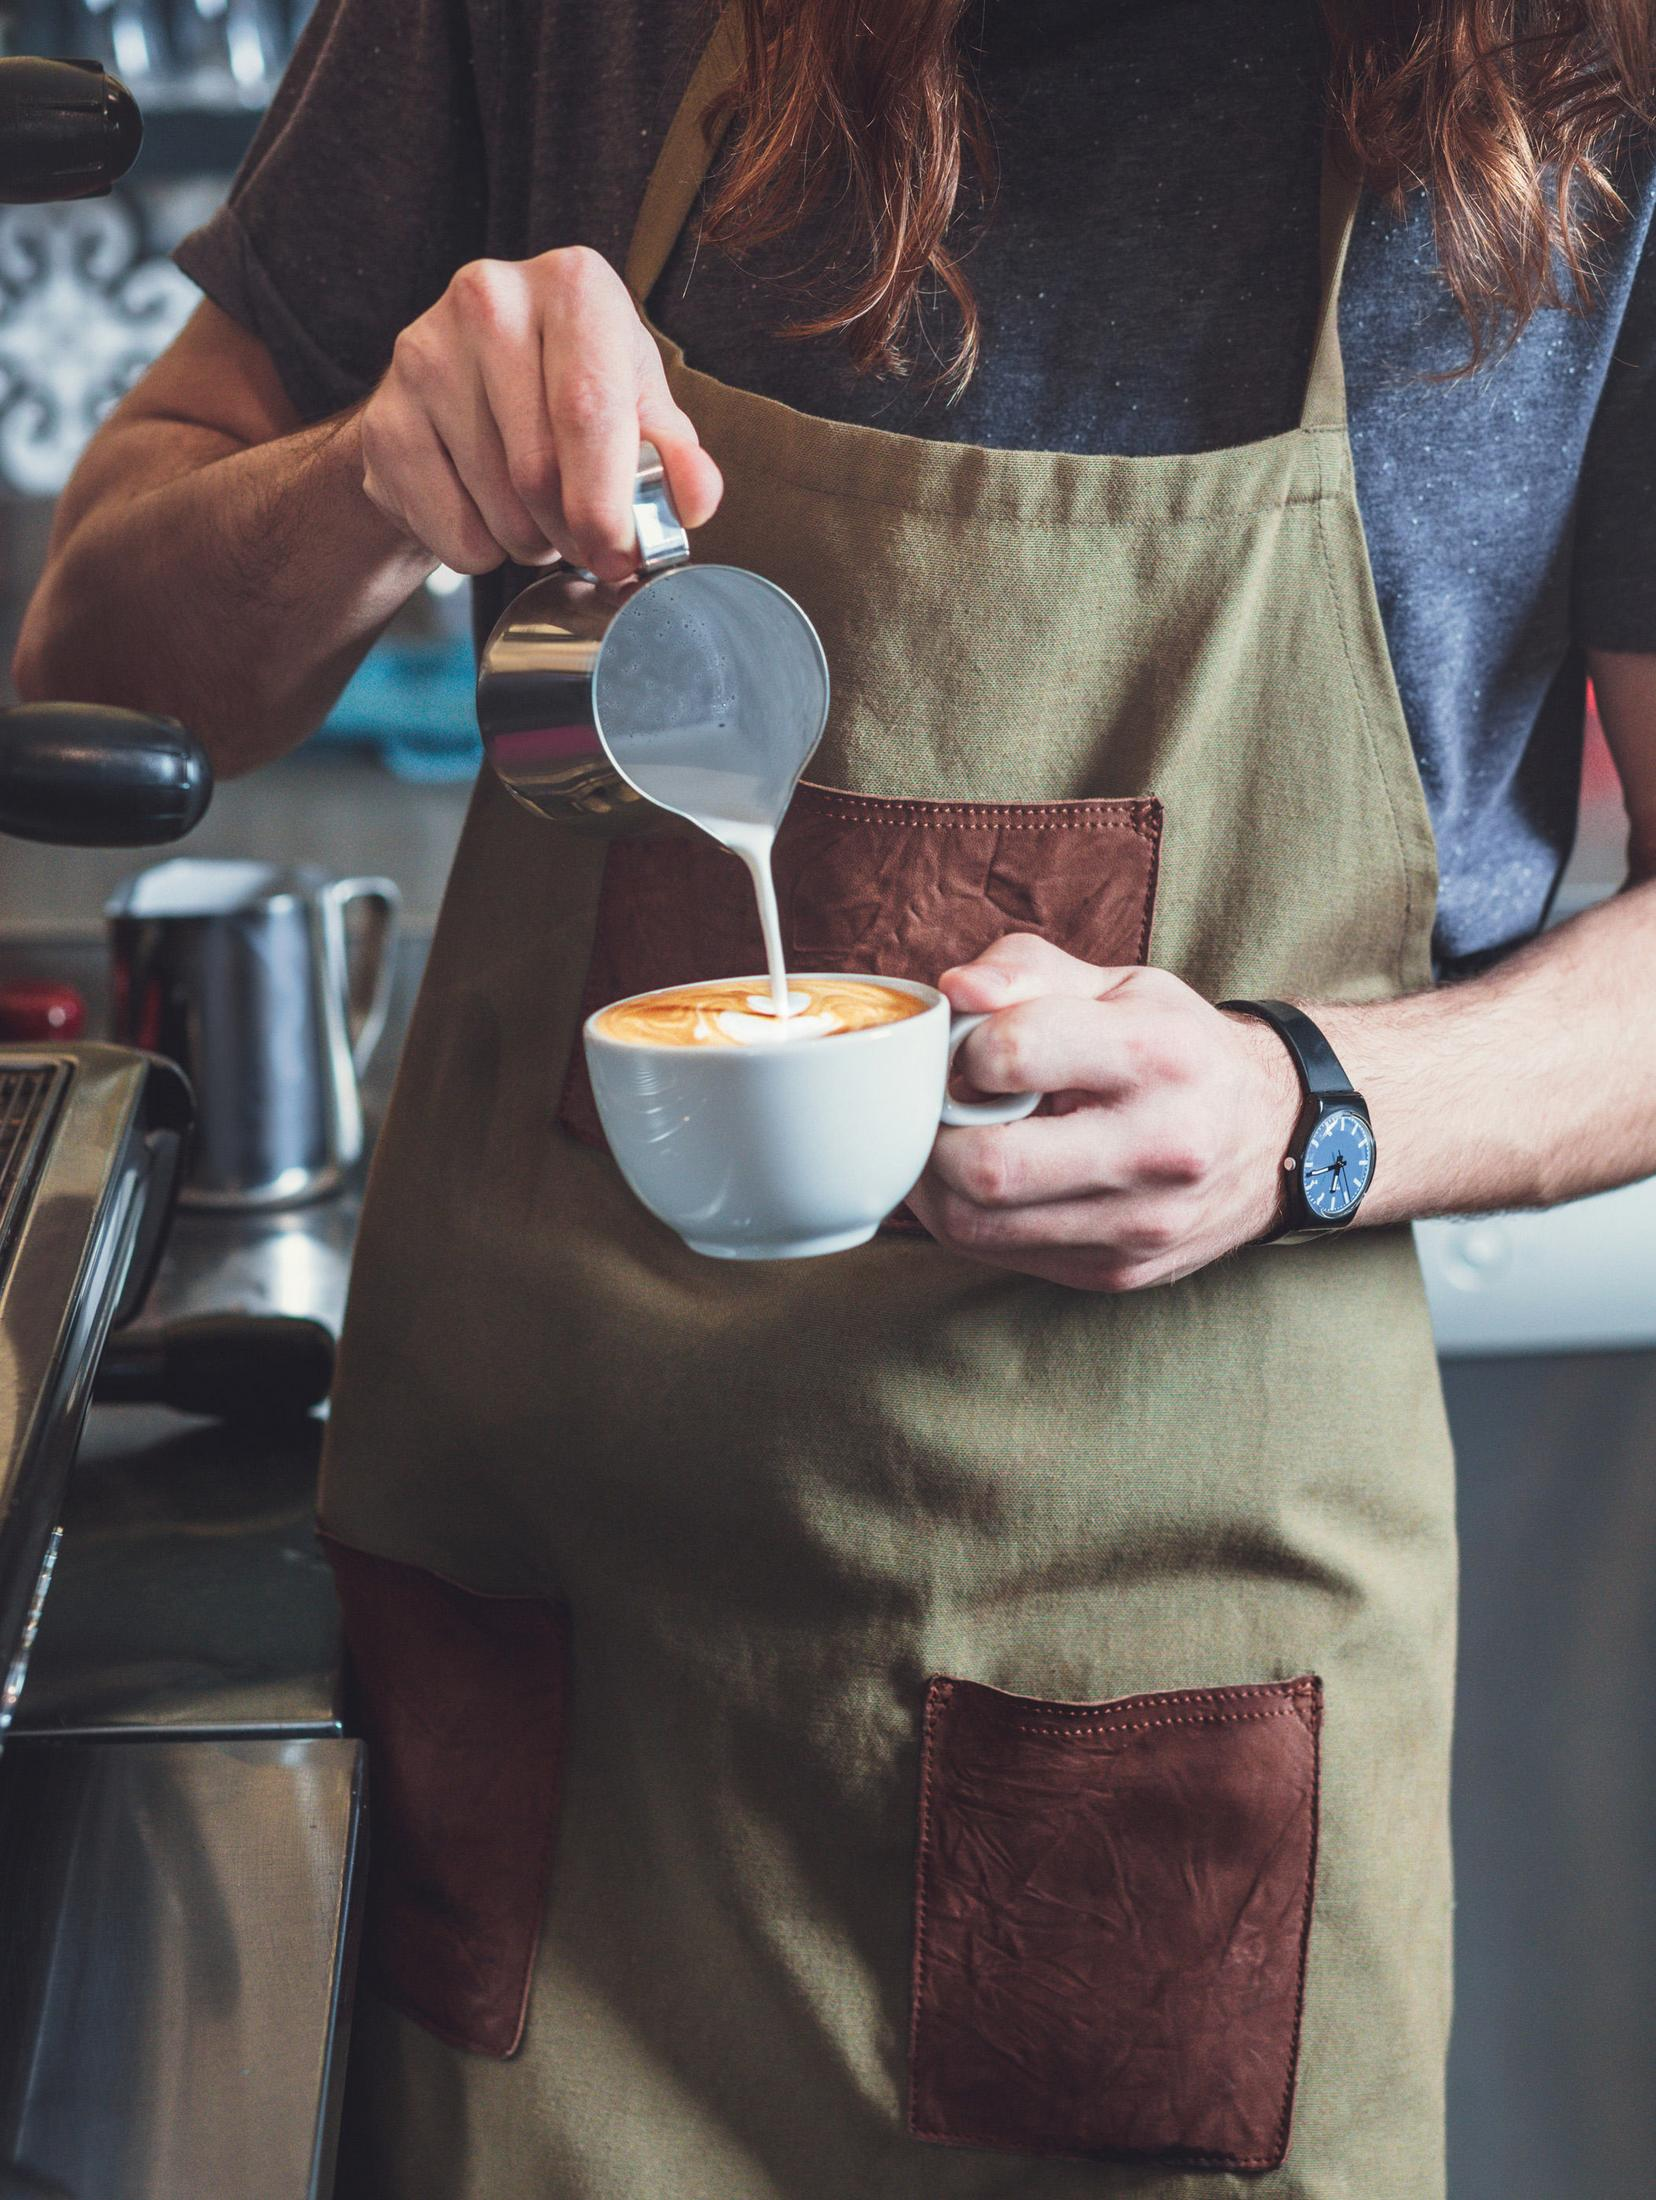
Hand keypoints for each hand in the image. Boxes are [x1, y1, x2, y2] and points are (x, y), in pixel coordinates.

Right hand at [358, 248, 721, 579]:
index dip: (608, 505)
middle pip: (539, 471)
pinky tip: (487, 512)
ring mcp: (424, 355)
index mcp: (572, 285)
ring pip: (498, 508)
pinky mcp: (385, 419)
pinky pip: (451, 530)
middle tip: (588, 545)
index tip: (621, 557)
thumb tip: (694, 496)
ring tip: (538, 516)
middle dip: (575, 536)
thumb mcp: (635, 406)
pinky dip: (482, 551)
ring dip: (532, 544)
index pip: (589, 411)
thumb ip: (673, 453)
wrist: (461, 393)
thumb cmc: (565, 392)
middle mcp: (490, 298)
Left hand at [908, 935, 1302, 1291]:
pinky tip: (982, 1180)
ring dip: (936, 1181)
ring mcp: (1140, 1223)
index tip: (972, 1049)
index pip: (1012, 1054)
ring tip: (952, 1140)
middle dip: (935, 1131)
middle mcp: (1162, 1147)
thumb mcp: (1118, 985)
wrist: (1274, 1136)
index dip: (964, 1048)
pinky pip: (997, 1254)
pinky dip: (966, 1216)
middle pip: (987, 1164)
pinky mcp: (1117, 1273)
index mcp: (1162, 1054)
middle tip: (941, 1105)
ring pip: (977, 1224)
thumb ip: (1027, 970)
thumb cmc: (1178, 1049)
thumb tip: (954, 993)